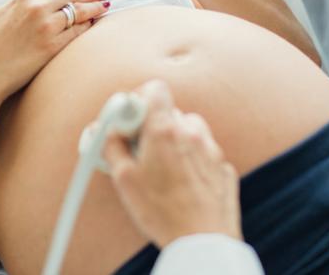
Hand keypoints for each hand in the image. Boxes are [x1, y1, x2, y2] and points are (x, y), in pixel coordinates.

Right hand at [0, 0, 108, 101]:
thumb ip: (15, 6)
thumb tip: (27, 1)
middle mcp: (36, 9)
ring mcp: (46, 27)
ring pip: (78, 12)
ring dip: (94, 8)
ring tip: (105, 6)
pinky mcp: (52, 46)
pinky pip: (76, 32)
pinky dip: (87, 27)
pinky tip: (94, 25)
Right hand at [103, 80, 241, 248]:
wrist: (202, 240)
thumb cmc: (161, 211)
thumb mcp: (124, 179)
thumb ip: (112, 146)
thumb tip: (106, 131)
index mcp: (165, 129)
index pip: (155, 88)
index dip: (139, 100)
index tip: (130, 120)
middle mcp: (191, 132)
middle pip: (170, 112)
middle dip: (154, 127)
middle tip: (142, 152)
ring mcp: (211, 148)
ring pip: (189, 130)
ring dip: (176, 141)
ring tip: (164, 169)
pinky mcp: (222, 165)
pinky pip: (203, 152)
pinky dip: (193, 160)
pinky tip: (183, 183)